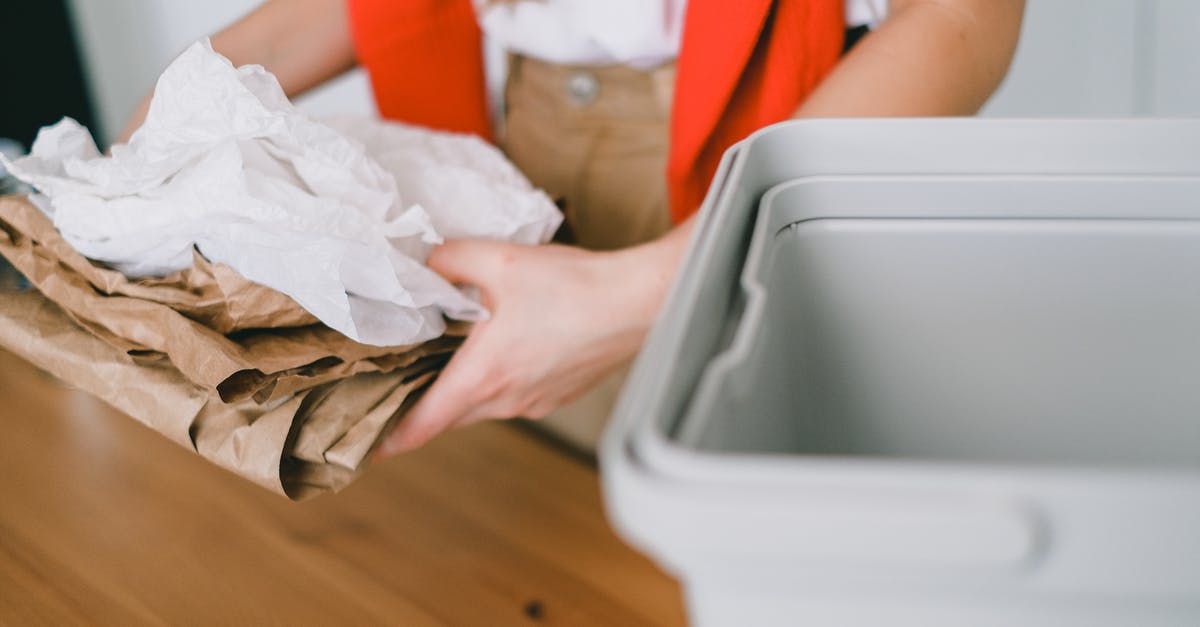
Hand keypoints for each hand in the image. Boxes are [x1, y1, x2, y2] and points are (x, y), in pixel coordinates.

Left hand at [375, 233, 683, 455]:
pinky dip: (500, 379)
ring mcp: (536, 403)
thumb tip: (425, 263)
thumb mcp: (499, 260)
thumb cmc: (573, 287)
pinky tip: (508, 344)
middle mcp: (507, 401)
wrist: (638, 302)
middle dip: (422, 405)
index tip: (365, 443)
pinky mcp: (558, 395)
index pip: (421, 426)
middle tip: (398, 384)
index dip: (388, 438)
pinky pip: (515, 396)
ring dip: (465, 387)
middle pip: (448, 416)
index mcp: (483, 377)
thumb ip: (450, 260)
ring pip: (484, 405)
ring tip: (454, 353)